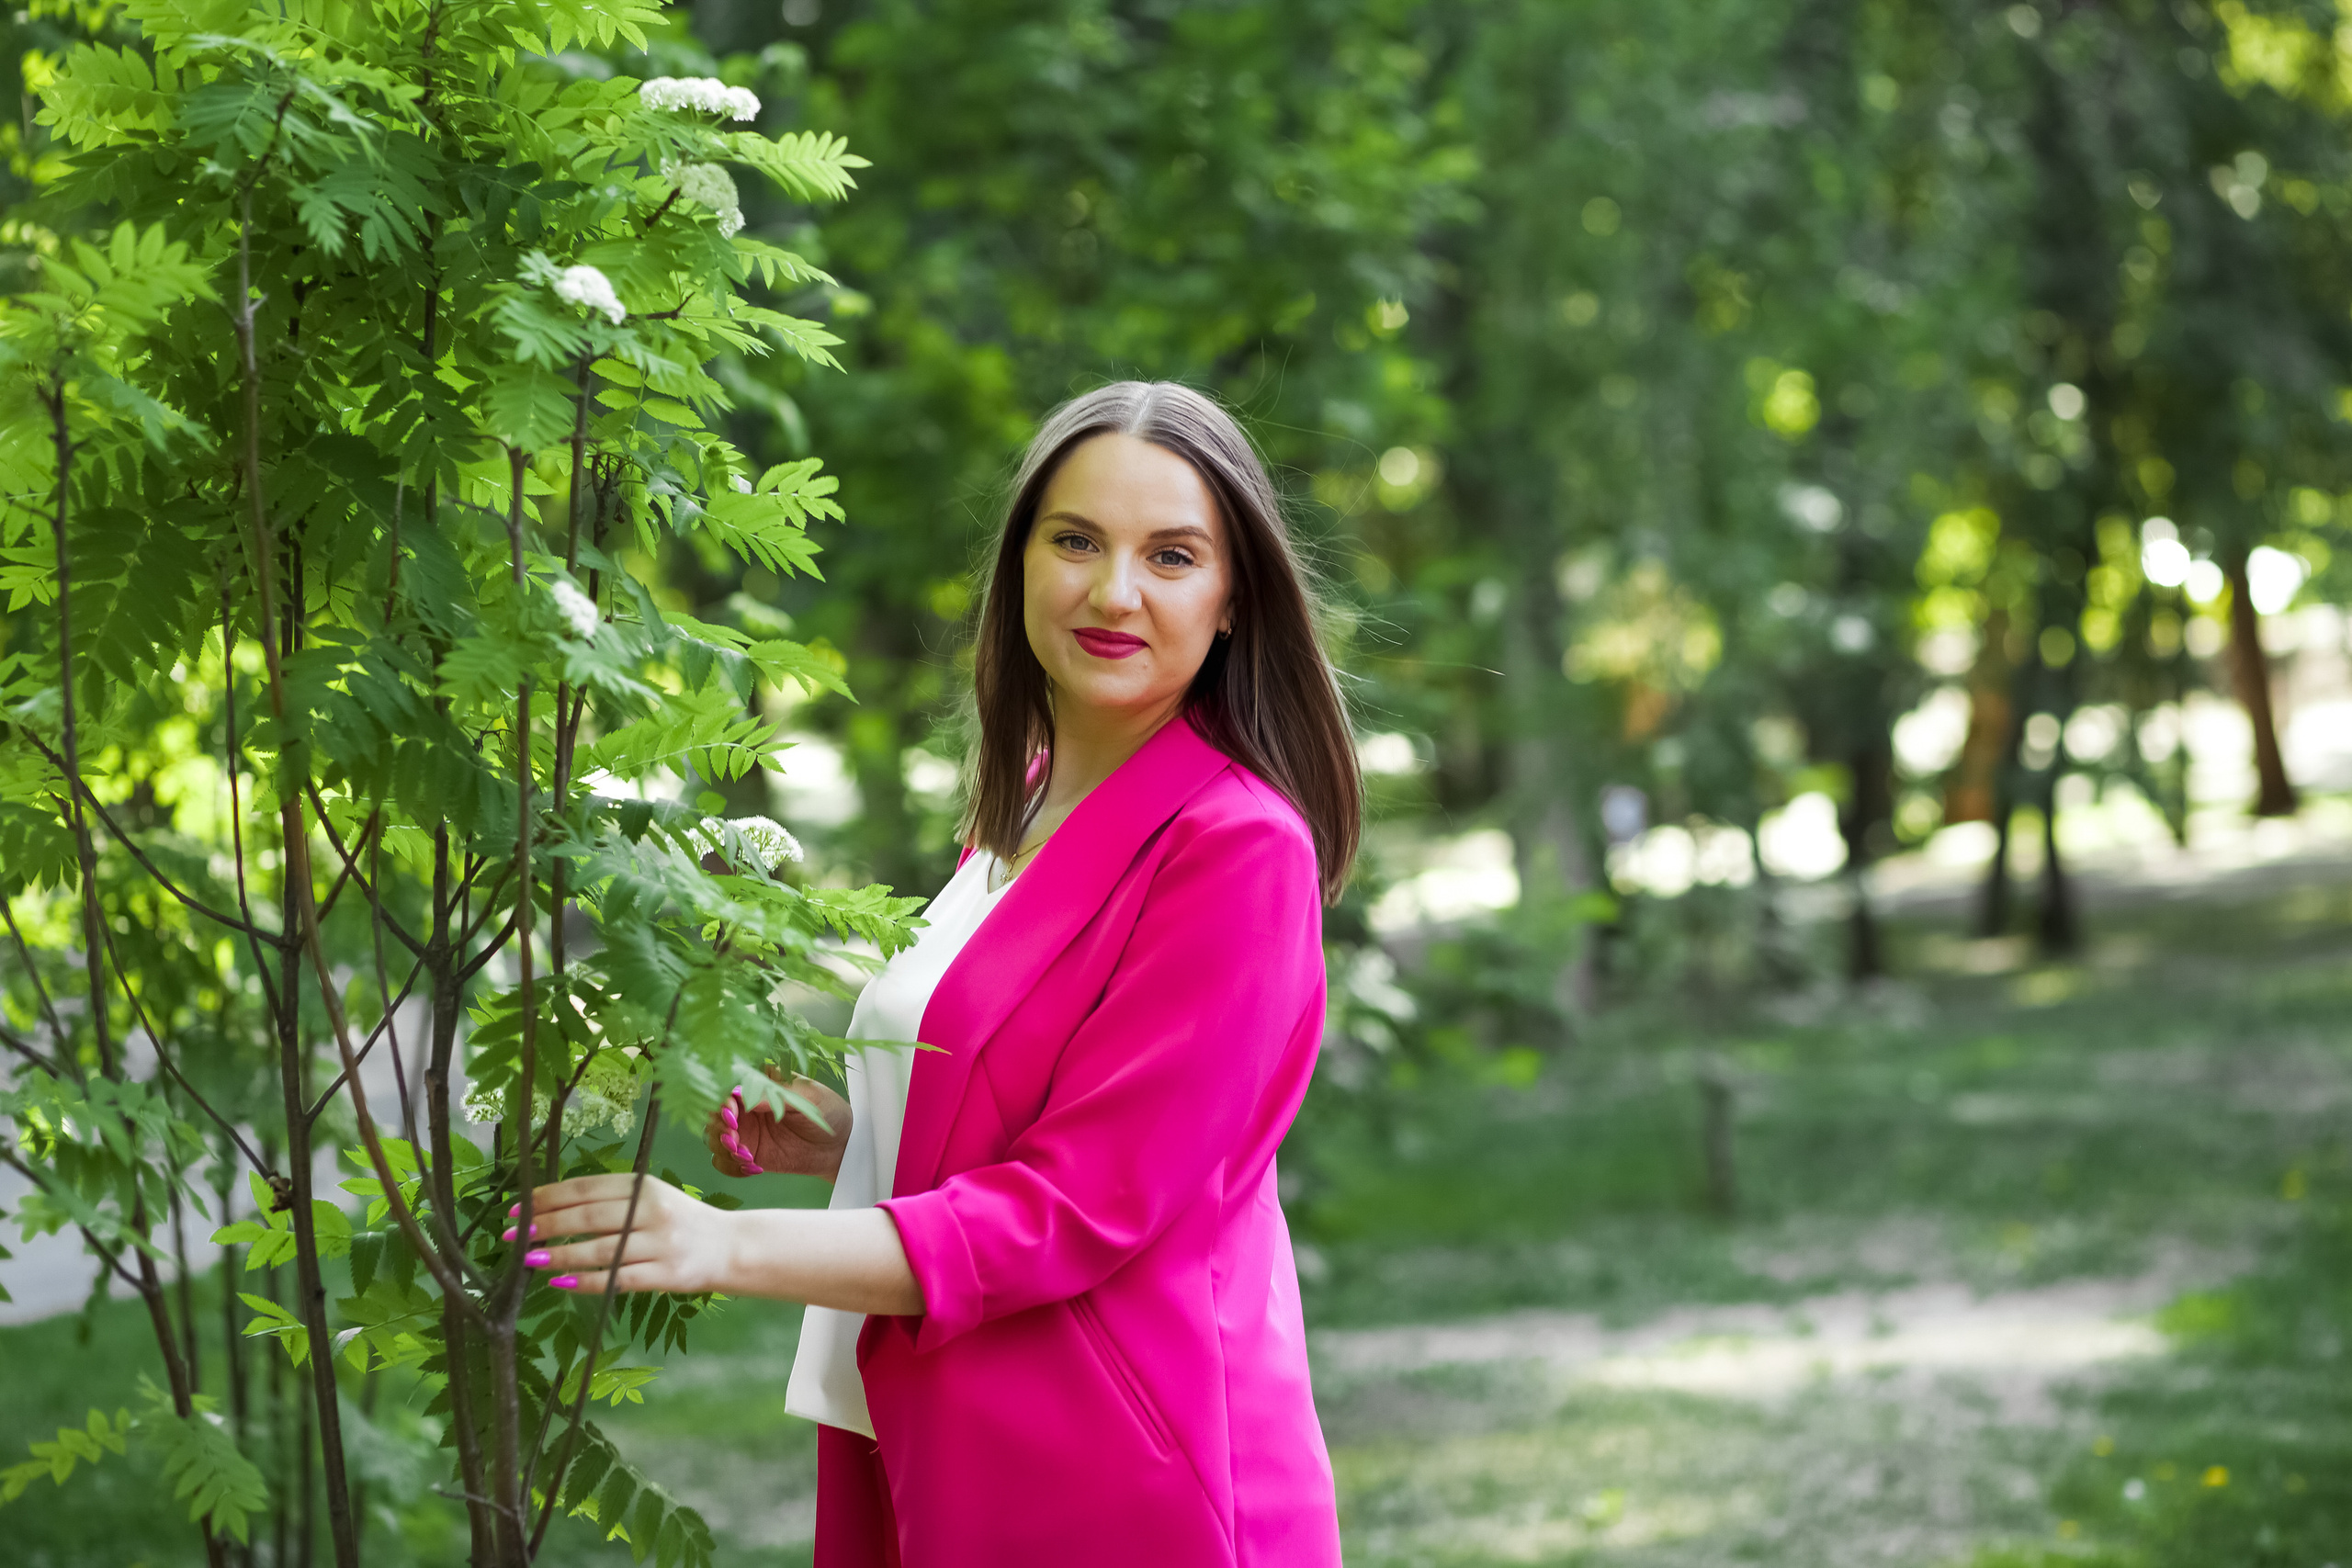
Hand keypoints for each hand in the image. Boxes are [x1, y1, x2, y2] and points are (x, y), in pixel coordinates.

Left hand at [515, 1174, 735, 1295]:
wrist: (730, 1247)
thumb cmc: (681, 1221)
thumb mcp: (651, 1199)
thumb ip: (612, 1201)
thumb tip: (552, 1211)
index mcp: (645, 1186)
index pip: (587, 1189)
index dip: (549, 1198)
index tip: (519, 1208)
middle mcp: (653, 1211)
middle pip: (589, 1217)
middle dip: (546, 1226)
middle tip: (515, 1235)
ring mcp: (661, 1244)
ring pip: (600, 1250)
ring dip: (559, 1256)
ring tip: (530, 1261)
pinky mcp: (666, 1274)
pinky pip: (618, 1279)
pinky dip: (587, 1281)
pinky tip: (563, 1283)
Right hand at [704, 1068, 850, 1181]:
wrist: (840, 1145)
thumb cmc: (828, 1111)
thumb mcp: (810, 1097)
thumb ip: (778, 1096)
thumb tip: (745, 1096)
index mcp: (758, 1083)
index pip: (727, 1084)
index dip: (721, 1098)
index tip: (732, 1111)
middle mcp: (745, 1105)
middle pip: (712, 1113)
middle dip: (718, 1127)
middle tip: (734, 1139)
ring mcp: (744, 1131)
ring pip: (713, 1138)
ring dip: (722, 1148)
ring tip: (748, 1156)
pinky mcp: (747, 1154)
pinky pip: (724, 1162)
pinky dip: (731, 1166)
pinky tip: (753, 1167)